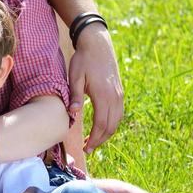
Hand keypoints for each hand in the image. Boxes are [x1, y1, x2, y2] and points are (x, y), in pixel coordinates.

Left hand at [68, 25, 123, 151]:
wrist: (97, 43)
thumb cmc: (83, 59)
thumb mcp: (75, 76)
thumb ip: (75, 95)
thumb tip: (73, 114)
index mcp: (103, 94)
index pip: (101, 124)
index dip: (95, 139)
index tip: (86, 148)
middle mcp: (114, 96)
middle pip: (111, 126)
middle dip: (100, 140)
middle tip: (88, 149)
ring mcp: (119, 94)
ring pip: (117, 120)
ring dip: (107, 133)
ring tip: (94, 141)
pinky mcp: (119, 91)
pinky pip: (118, 112)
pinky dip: (112, 123)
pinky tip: (102, 126)